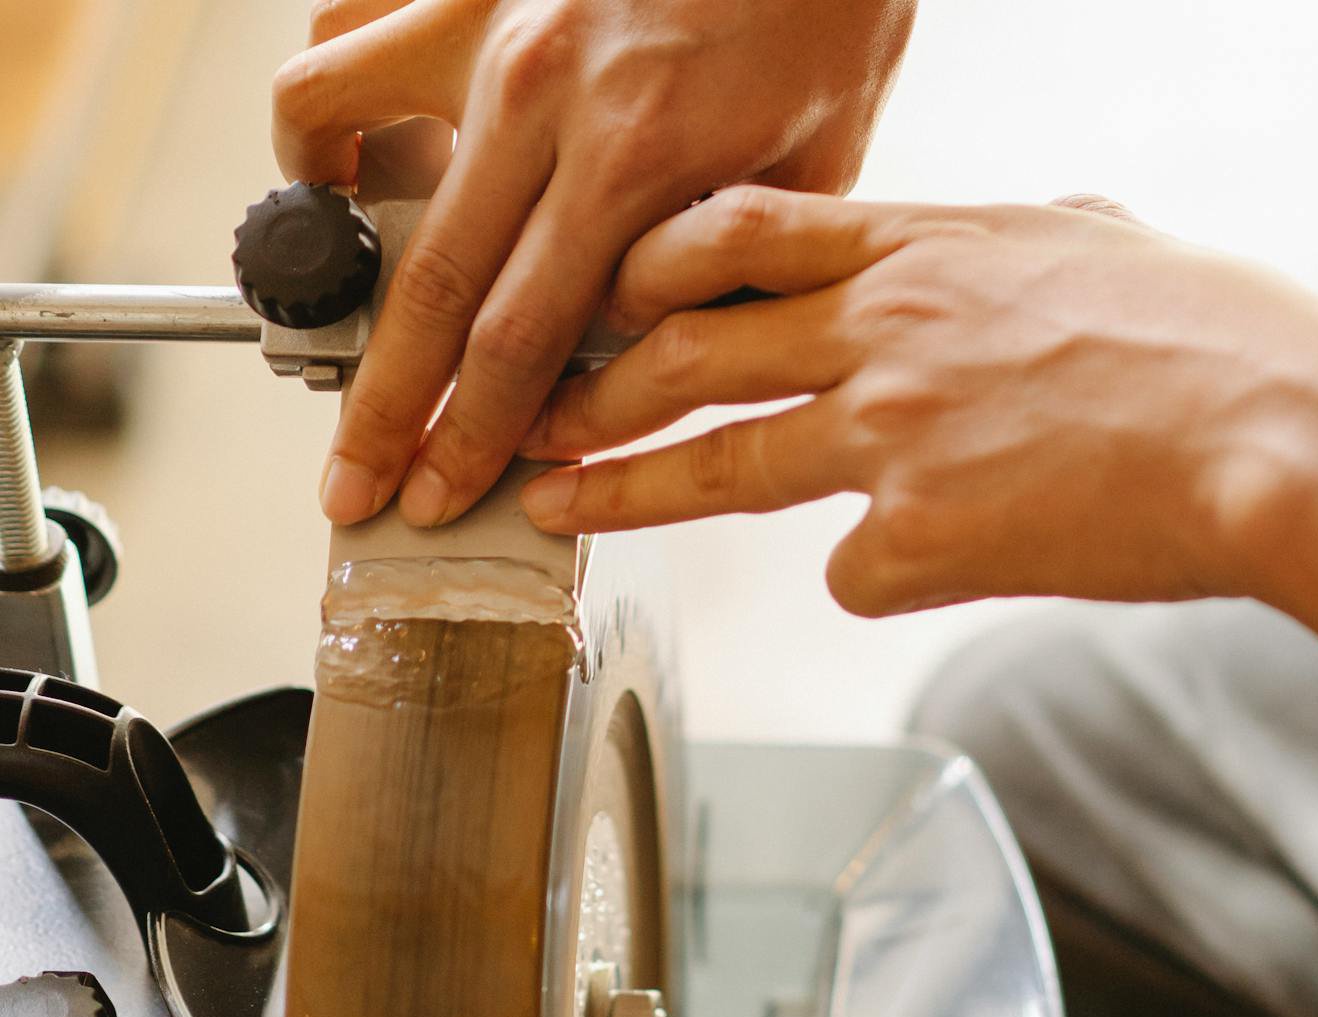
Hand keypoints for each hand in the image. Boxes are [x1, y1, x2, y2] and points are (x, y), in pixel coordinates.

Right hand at [271, 0, 917, 527]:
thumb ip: (722, 269)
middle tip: (353, 481)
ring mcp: (485, 21)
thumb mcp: (812, 166)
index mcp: (634, 155)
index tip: (440, 495)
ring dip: (323, 231)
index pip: (521, 337)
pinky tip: (358, 147)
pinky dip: (329, 101)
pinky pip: (345, 36)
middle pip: (425, 284)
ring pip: (338, 136)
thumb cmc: (823, 8)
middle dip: (383, 406)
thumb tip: (650, 362)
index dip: (472, 434)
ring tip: (336, 289)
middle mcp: (539, 92)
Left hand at [516, 186, 1317, 620]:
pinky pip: (854, 569)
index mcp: (924, 245)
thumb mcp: (1101, 242)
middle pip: (687, 351)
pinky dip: (876, 575)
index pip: (737, 232)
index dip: (648, 266)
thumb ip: (1022, 242)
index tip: (601, 296)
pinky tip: (936, 568)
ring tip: (556, 506)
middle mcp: (882, 327)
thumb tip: (1016, 244)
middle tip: (533, 419)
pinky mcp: (923, 536)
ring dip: (625, 488)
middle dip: (595, 387)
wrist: (1283, 434)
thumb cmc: (1221, 337)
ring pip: (718, 461)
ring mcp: (891, 432)